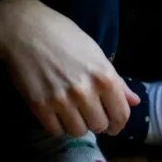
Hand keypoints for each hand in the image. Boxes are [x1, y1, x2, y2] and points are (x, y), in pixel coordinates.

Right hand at [0, 0, 139, 136]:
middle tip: (90, 114)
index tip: (113, 125)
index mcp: (104, 76)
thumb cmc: (65, 36)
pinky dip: (58, 125)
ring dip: (77, 125)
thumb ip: (117, 81)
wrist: (27, 30)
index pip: (121, 114)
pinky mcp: (40, 107)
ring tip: (72, 111)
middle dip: (97, 122)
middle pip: (99, 126)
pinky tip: (57, 112)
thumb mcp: (96, 53)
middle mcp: (85, 92)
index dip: (119, 123)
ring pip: (78, 131)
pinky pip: (55, 131)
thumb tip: (134, 101)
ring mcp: (62, 101)